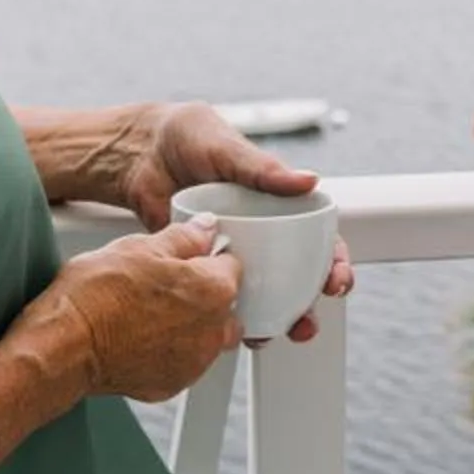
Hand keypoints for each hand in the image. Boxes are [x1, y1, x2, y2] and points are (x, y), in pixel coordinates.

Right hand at [25, 220, 246, 403]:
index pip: (230, 266)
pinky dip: (167, 352)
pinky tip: (139, 338)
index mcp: (214, 291)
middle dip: (204, 296)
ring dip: (188, 326)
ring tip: (148, 313)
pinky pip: (181, 363)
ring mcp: (194, 362)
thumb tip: (204, 229)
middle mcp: (213, 331)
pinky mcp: (171, 384)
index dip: (207, 258)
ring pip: (205, 338)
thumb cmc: (96, 297)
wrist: (64, 346)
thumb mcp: (140, 248)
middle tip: (166, 286)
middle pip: (224, 307)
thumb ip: (184, 238)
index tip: (188, 258)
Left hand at [117, 102, 354, 340]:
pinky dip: (227, 315)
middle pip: (296, 276)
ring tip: (273, 335)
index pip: (319, 238)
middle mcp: (260, 232)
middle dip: (308, 305)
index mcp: (278, 204)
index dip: (334, 263)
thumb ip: (264, 169)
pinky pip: (219, 294)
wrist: (138, 152)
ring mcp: (232, 251)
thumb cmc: (190, 138)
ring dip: (273, 318)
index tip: (336, 282)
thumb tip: (310, 181)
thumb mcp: (228, 149)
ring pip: (262, 292)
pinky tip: (232, 330)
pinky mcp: (200, 264)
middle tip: (306, 323)